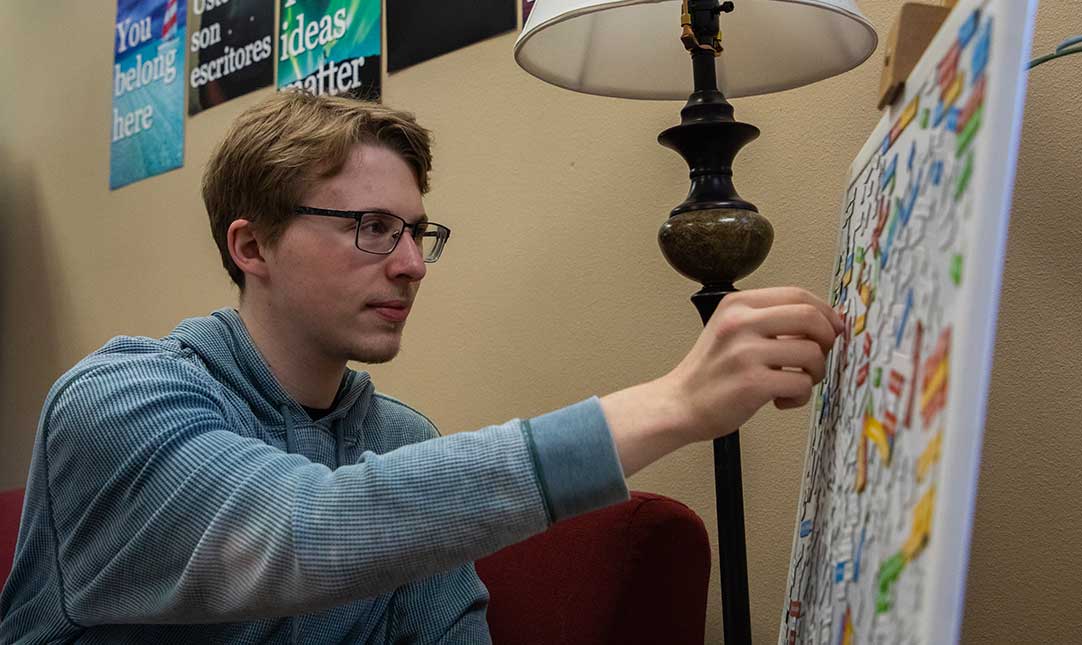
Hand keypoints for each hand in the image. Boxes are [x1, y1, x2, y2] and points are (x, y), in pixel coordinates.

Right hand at [601, 287, 841, 475]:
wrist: (679, 404)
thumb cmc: (711, 372)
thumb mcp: (731, 329)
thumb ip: (768, 319)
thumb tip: (824, 321)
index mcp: (738, 304)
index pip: (798, 294)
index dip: (825, 312)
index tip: (833, 330)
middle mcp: (740, 323)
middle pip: (811, 318)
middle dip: (827, 340)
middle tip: (818, 358)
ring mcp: (745, 353)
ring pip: (811, 353)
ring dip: (816, 372)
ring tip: (798, 383)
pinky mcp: (751, 384)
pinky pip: (801, 384)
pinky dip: (800, 396)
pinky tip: (782, 400)